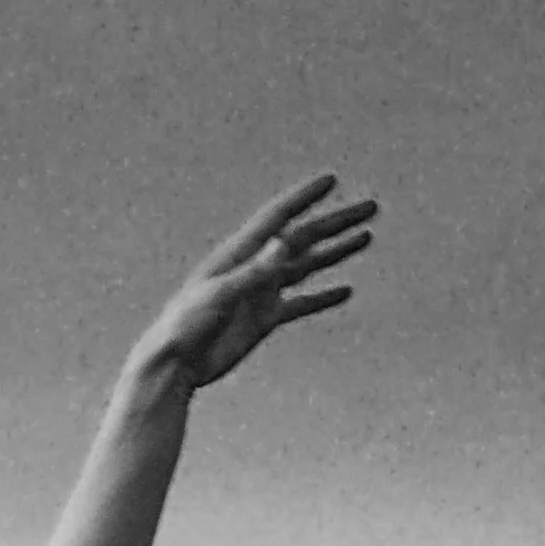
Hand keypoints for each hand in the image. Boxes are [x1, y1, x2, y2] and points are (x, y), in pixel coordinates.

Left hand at [134, 173, 375, 392]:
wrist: (174, 365)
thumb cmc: (186, 325)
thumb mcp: (220, 294)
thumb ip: (255, 270)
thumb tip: (285, 241)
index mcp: (241, 253)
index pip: (279, 217)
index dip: (304, 197)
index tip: (331, 180)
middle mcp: (256, 267)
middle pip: (304, 237)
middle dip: (337, 222)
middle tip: (370, 207)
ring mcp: (262, 292)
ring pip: (307, 265)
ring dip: (336, 252)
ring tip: (365, 237)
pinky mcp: (263, 320)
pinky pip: (300, 304)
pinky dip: (322, 297)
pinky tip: (345, 290)